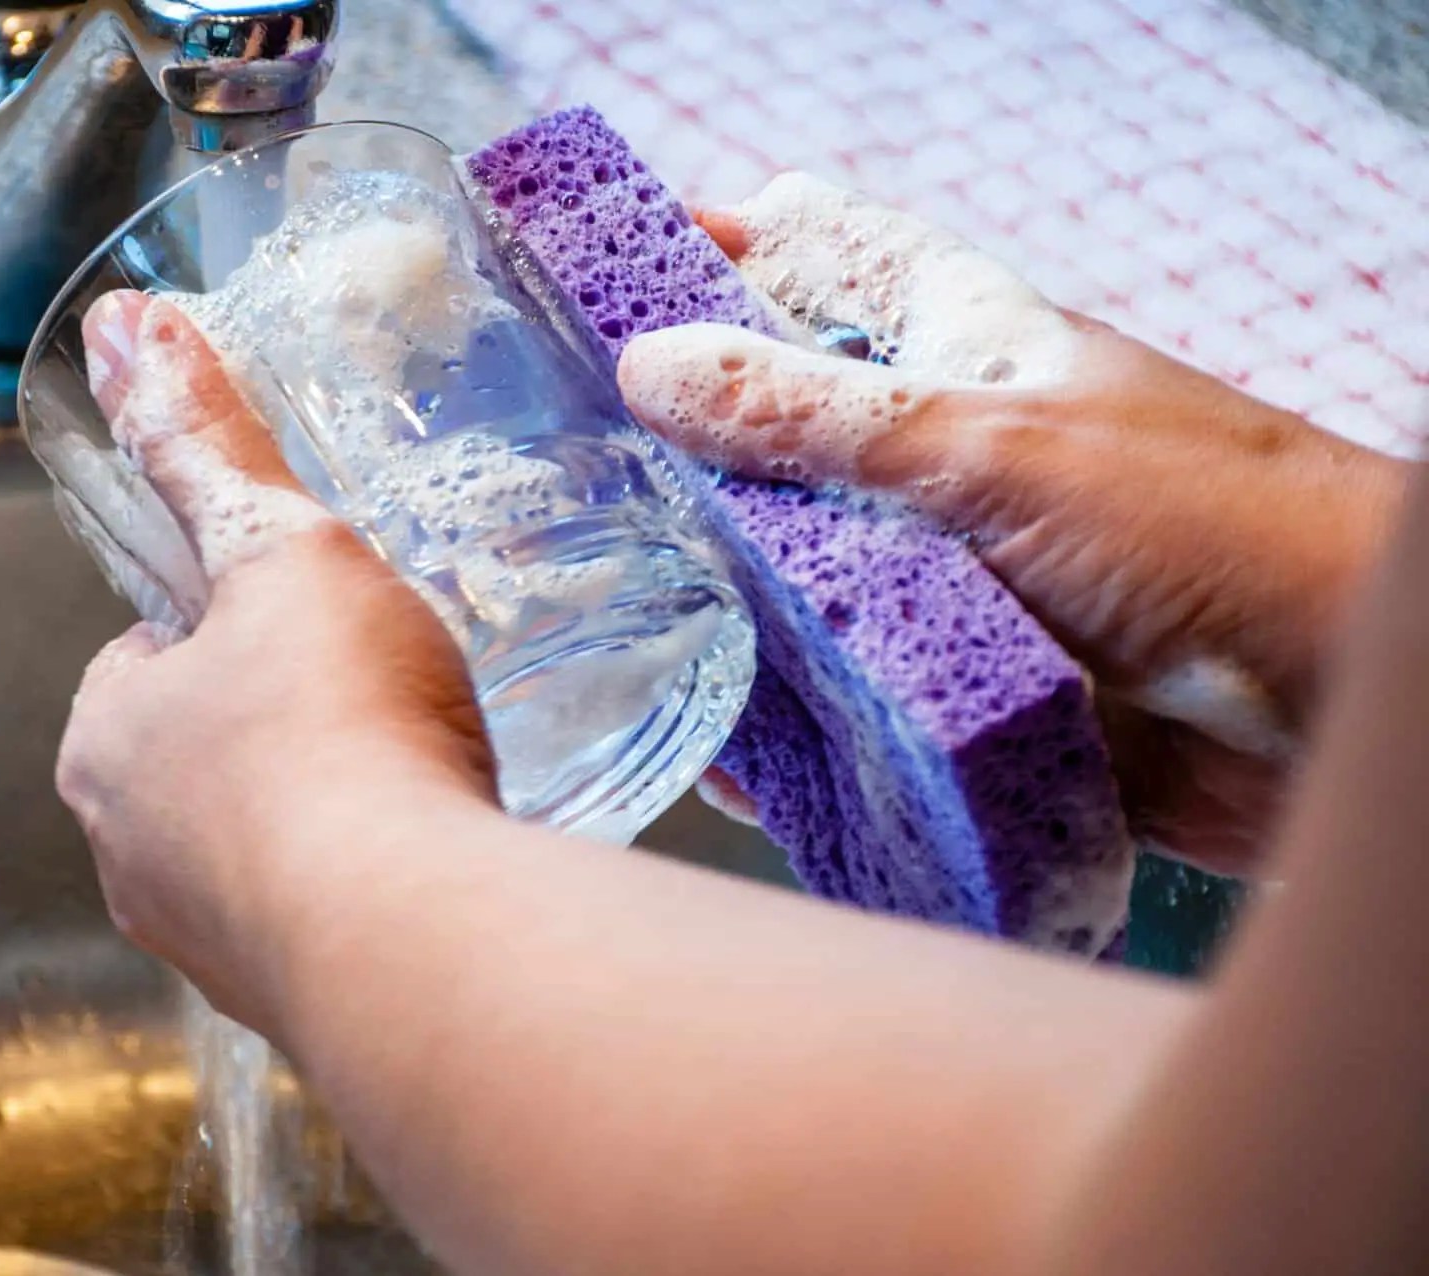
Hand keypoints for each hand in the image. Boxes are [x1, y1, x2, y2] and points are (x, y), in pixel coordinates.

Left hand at [56, 291, 497, 1029]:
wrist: (419, 935)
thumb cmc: (338, 731)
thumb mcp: (280, 549)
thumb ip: (208, 444)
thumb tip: (128, 328)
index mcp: (104, 740)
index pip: (149, 656)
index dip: (228, 622)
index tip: (301, 615)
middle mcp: (128, 852)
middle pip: (204, 752)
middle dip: (280, 720)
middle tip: (378, 687)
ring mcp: (206, 938)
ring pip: (261, 842)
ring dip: (326, 806)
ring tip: (417, 766)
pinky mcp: (286, 1000)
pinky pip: (321, 917)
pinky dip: (366, 883)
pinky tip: (432, 852)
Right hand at [620, 173, 1408, 874]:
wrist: (1334, 711)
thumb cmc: (1207, 531)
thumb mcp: (993, 448)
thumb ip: (819, 415)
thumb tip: (654, 365)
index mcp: (954, 348)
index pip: (808, 257)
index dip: (702, 246)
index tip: (582, 269)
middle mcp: (932, 453)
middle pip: (773, 427)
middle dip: (675, 450)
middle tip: (558, 477)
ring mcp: (937, 570)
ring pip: (790, 571)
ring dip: (718, 600)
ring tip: (613, 617)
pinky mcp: (949, 680)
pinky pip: (838, 694)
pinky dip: (783, 721)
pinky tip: (728, 750)